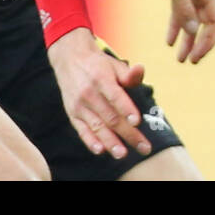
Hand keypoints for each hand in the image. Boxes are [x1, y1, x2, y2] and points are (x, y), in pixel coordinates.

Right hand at [48, 28, 151, 158]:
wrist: (70, 60)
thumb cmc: (99, 65)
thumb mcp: (114, 65)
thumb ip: (129, 74)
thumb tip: (140, 70)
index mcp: (101, 78)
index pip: (115, 96)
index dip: (126, 109)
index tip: (137, 122)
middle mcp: (89, 93)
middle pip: (110, 117)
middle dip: (128, 134)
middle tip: (144, 147)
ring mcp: (79, 106)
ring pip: (97, 127)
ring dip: (111, 142)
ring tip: (123, 154)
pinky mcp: (73, 114)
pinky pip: (82, 130)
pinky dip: (90, 141)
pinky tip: (100, 150)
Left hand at [129, 0, 214, 62]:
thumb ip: (184, 8)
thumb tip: (194, 33)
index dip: (210, 41)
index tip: (196, 56)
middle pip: (207, 24)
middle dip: (200, 44)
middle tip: (189, 62)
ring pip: (192, 20)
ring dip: (188, 39)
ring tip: (179, 58)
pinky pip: (180, 13)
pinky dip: (176, 27)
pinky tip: (168, 41)